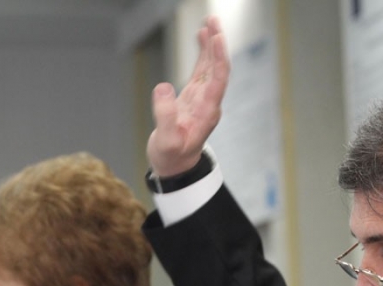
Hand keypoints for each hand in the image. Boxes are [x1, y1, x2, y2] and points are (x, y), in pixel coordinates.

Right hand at [147, 15, 229, 176]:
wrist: (175, 168)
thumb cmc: (171, 158)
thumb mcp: (167, 142)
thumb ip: (166, 115)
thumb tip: (163, 87)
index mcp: (207, 112)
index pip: (218, 79)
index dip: (218, 57)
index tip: (216, 37)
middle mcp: (209, 103)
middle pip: (219, 68)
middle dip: (218, 43)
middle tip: (214, 19)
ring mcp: (203, 99)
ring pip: (212, 67)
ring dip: (212, 44)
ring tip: (210, 22)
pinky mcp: (194, 98)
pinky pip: (202, 71)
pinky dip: (204, 53)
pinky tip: (202, 37)